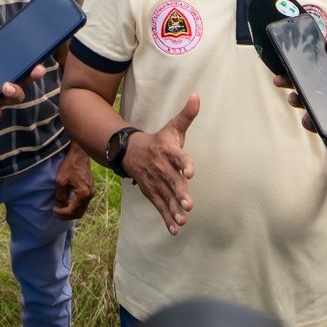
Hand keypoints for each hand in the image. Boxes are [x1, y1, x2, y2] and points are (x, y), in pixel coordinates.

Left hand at [51, 146, 94, 219]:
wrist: (79, 154)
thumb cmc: (70, 165)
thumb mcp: (61, 181)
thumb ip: (60, 195)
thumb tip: (60, 204)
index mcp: (83, 194)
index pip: (72, 210)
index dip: (62, 213)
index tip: (53, 210)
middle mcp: (89, 195)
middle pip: (78, 213)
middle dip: (66, 215)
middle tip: (56, 212)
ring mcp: (91, 192)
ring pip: (81, 209)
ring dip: (70, 211)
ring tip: (60, 209)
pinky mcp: (89, 189)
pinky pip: (83, 203)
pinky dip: (74, 206)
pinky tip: (66, 203)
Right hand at [121, 94, 199, 234]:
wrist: (130, 151)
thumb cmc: (158, 140)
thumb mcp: (172, 127)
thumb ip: (186, 115)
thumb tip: (197, 96)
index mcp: (168, 151)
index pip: (178, 156)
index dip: (185, 163)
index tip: (191, 171)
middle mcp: (162, 168)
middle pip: (172, 181)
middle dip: (180, 193)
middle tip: (189, 204)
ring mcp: (156, 183)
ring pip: (166, 197)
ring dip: (174, 210)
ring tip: (183, 220)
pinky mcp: (153, 193)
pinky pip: (160, 207)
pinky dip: (166, 218)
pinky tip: (174, 230)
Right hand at [278, 39, 326, 144]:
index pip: (320, 68)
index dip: (304, 65)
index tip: (288, 60)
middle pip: (310, 86)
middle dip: (293, 82)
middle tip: (280, 80)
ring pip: (310, 104)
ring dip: (298, 100)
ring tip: (294, 98)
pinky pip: (319, 123)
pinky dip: (311, 121)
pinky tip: (309, 118)